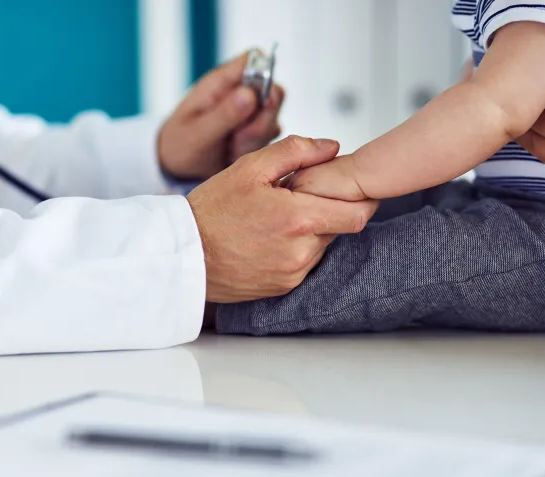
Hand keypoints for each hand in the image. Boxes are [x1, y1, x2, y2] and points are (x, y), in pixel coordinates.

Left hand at [158, 51, 284, 179]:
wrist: (176, 166)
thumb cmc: (179, 143)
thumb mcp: (196, 132)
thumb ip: (223, 114)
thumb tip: (250, 94)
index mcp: (221, 82)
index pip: (255, 59)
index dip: (265, 74)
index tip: (257, 101)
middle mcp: (240, 93)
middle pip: (275, 91)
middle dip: (262, 120)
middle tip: (237, 138)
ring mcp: (250, 112)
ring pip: (274, 118)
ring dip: (256, 139)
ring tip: (229, 148)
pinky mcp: (256, 131)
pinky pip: (270, 138)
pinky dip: (255, 150)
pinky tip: (233, 154)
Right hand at [187, 136, 378, 302]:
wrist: (183, 254)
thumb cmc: (210, 212)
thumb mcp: (249, 168)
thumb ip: (296, 151)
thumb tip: (331, 146)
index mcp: (297, 218)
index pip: (358, 213)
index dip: (362, 198)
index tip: (352, 188)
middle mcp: (300, 251)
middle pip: (342, 227)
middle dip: (332, 209)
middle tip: (306, 196)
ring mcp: (293, 273)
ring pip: (324, 245)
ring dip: (313, 229)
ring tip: (281, 217)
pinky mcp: (283, 287)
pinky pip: (305, 263)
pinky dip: (297, 248)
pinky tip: (271, 237)